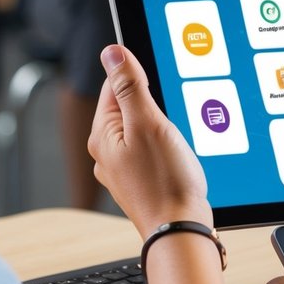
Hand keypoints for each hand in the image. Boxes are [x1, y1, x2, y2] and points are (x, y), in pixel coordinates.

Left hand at [88, 45, 210, 237]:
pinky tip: (177, 158)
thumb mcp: (148, 122)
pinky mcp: (141, 181)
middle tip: (171, 120)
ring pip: (143, 130)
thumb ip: (129, 85)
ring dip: (161, 127)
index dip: (140, 79)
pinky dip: (165, 148)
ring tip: (175, 142)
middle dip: (153, 105)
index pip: (113, 85)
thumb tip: (112, 52)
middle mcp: (107, 152)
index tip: (160, 88)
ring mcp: (123, 169)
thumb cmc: (166, 181)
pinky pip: (151, 151)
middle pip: (129, 107)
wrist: (180, 231)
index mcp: (102, 134)